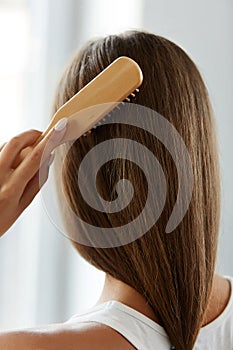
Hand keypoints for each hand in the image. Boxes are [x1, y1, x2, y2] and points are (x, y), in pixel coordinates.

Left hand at [0, 118, 66, 236]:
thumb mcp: (21, 208)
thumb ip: (36, 183)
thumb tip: (48, 160)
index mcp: (11, 189)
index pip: (35, 157)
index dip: (50, 140)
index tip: (59, 129)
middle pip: (17, 142)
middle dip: (33, 134)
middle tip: (42, 136)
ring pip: (5, 144)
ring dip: (19, 144)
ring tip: (23, 159)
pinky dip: (7, 151)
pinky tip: (9, 163)